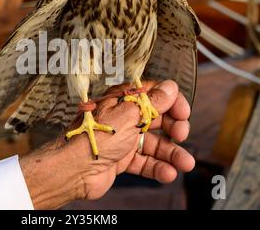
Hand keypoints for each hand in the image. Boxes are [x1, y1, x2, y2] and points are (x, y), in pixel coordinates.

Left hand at [19, 80, 194, 208]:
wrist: (74, 169)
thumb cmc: (95, 136)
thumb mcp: (128, 114)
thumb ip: (152, 102)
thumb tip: (170, 87)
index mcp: (122, 101)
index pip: (153, 95)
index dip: (171, 102)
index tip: (183, 112)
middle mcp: (123, 118)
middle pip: (156, 119)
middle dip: (173, 127)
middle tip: (182, 134)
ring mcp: (122, 140)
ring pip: (153, 144)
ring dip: (171, 153)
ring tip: (185, 163)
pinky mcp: (121, 159)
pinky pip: (144, 162)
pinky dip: (157, 168)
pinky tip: (168, 173)